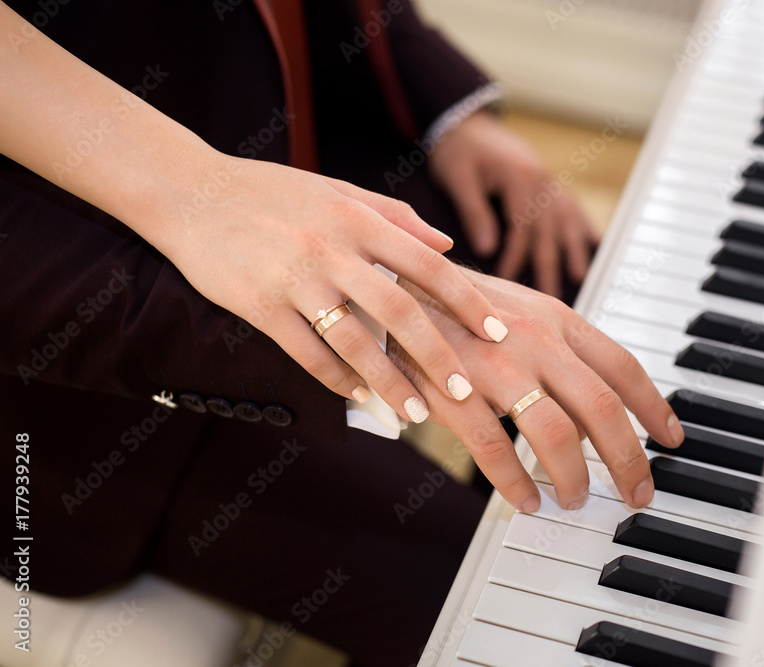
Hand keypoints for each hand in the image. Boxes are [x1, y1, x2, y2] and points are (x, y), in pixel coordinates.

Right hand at [0, 7, 509, 425]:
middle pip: (399, 312)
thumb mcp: (338, 190)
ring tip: (416, 416)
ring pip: (354, 342)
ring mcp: (293, 279)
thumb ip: (395, 217)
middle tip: (466, 395)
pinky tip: (357, 397)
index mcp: (357, 218)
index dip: (468, 301)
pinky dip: (335, 379)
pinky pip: (305, 352)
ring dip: (389, 384)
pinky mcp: (259, 306)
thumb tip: (446, 242)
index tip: (498, 334)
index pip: (428, 264)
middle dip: (437, 357)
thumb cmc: (272, 192)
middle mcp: (331, 248)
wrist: (192, 193)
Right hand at [387, 268, 684, 511]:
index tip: (671, 439)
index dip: (654, 408)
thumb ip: (561, 352)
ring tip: (575, 500)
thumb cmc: (459, 307)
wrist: (390, 288)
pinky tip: (526, 502)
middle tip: (637, 493)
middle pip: (602, 408)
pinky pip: (497, 452)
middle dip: (628, 460)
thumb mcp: (521, 313)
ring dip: (574, 478)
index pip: (623, 366)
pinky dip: (516, 486)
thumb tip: (598, 411)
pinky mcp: (456, 391)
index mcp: (557, 318)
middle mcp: (536, 339)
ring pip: (557, 435)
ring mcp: (497, 364)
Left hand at [428, 112, 599, 297]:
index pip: (522, 228)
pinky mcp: (549, 180)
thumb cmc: (457, 150)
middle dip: (550, 266)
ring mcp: (549, 179)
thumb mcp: (457, 177)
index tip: (507, 283)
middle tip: (551, 298)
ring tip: (580, 276)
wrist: (464, 118)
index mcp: (519, 179)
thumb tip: (487, 250)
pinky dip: (584, 225)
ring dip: (575, 248)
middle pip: (549, 230)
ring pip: (566, 219)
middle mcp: (541, 180)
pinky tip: (596, 244)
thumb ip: (473, 212)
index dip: (515, 258)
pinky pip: (572, 205)